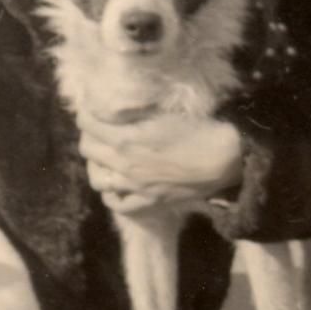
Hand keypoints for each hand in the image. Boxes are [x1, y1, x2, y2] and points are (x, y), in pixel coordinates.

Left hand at [78, 109, 242, 214]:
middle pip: (87, 149)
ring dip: (96, 164)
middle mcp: (124, 164)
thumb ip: (132, 110)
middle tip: (98, 127)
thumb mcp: (161, 111)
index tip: (91, 107)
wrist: (224, 158)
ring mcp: (134, 186)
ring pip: (96, 179)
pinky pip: (117, 205)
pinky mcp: (148, 202)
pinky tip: (116, 184)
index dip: (86, 112)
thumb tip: (110, 105)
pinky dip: (112, 195)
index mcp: (126, 138)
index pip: (87, 123)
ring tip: (104, 155)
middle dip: (88, 134)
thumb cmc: (197, 128)